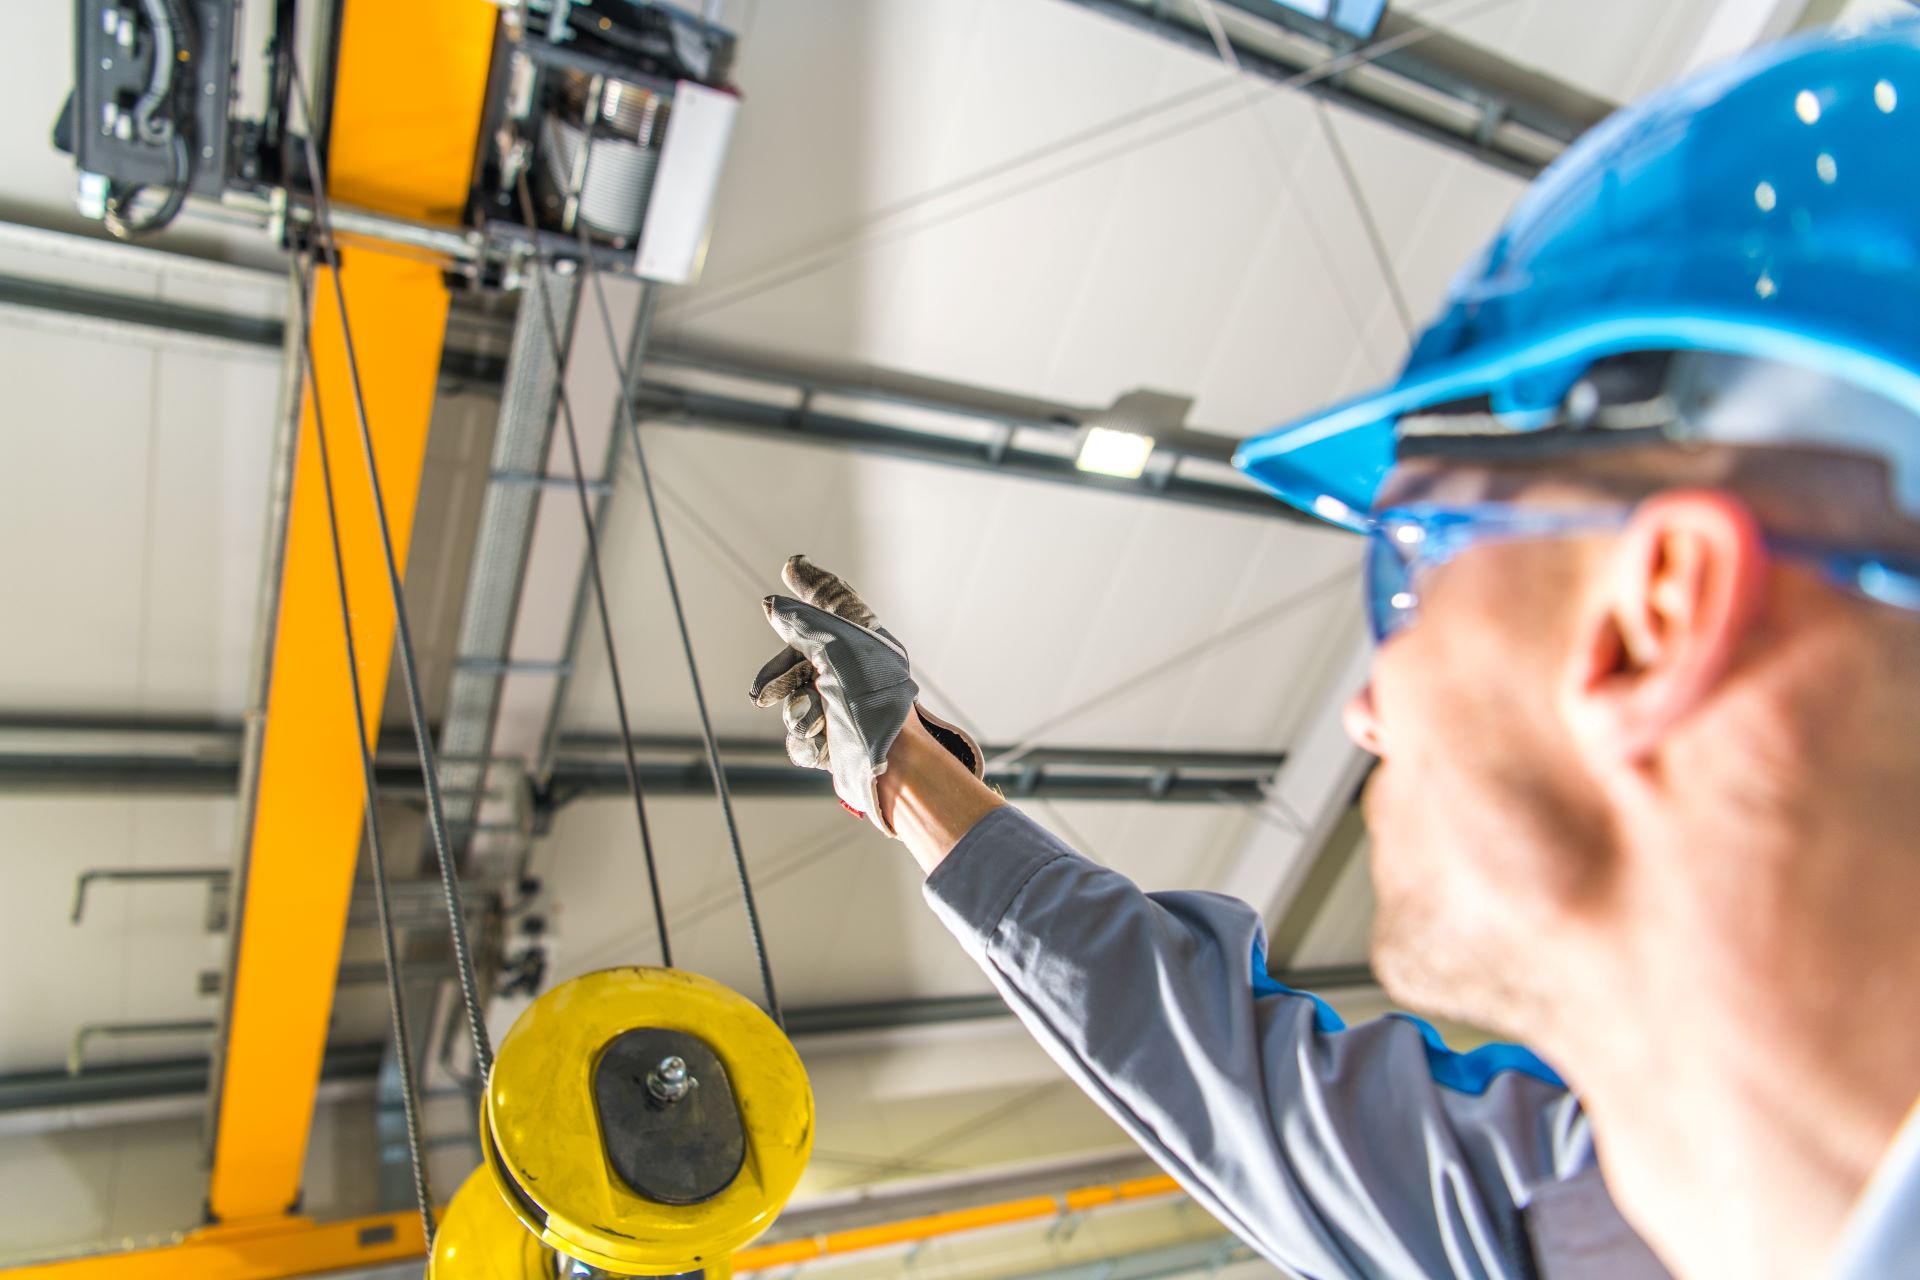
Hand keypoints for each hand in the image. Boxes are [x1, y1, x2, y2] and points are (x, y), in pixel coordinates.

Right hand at [751, 556, 982, 836]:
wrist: (894, 761)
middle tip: (761, 693)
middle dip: (776, 676)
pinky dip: (805, 743)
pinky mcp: (835, 746)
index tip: (792, 566)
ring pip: (793, 706)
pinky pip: (801, 742)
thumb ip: (800, 622)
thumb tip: (771, 603)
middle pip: (797, 661)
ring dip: (797, 713)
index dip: (813, 585)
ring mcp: (842, 711)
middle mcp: (851, 675)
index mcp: (862, 644)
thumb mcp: (835, 647)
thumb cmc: (874, 698)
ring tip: (815, 719)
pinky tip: (820, 742)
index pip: (835, 605)